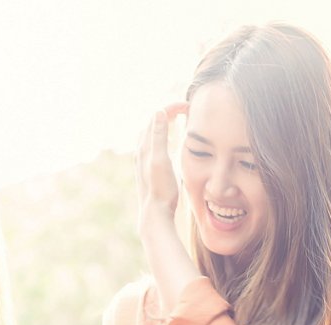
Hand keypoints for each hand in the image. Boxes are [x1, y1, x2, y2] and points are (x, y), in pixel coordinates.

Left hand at [136, 102, 188, 231]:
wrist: (155, 214)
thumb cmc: (161, 188)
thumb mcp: (160, 160)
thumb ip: (159, 137)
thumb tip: (158, 112)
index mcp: (145, 146)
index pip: (157, 116)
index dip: (172, 107)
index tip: (188, 105)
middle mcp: (141, 151)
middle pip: (152, 123)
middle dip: (168, 112)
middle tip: (184, 109)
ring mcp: (143, 161)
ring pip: (151, 134)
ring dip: (164, 124)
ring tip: (177, 120)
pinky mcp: (148, 170)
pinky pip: (152, 146)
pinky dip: (162, 137)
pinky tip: (168, 144)